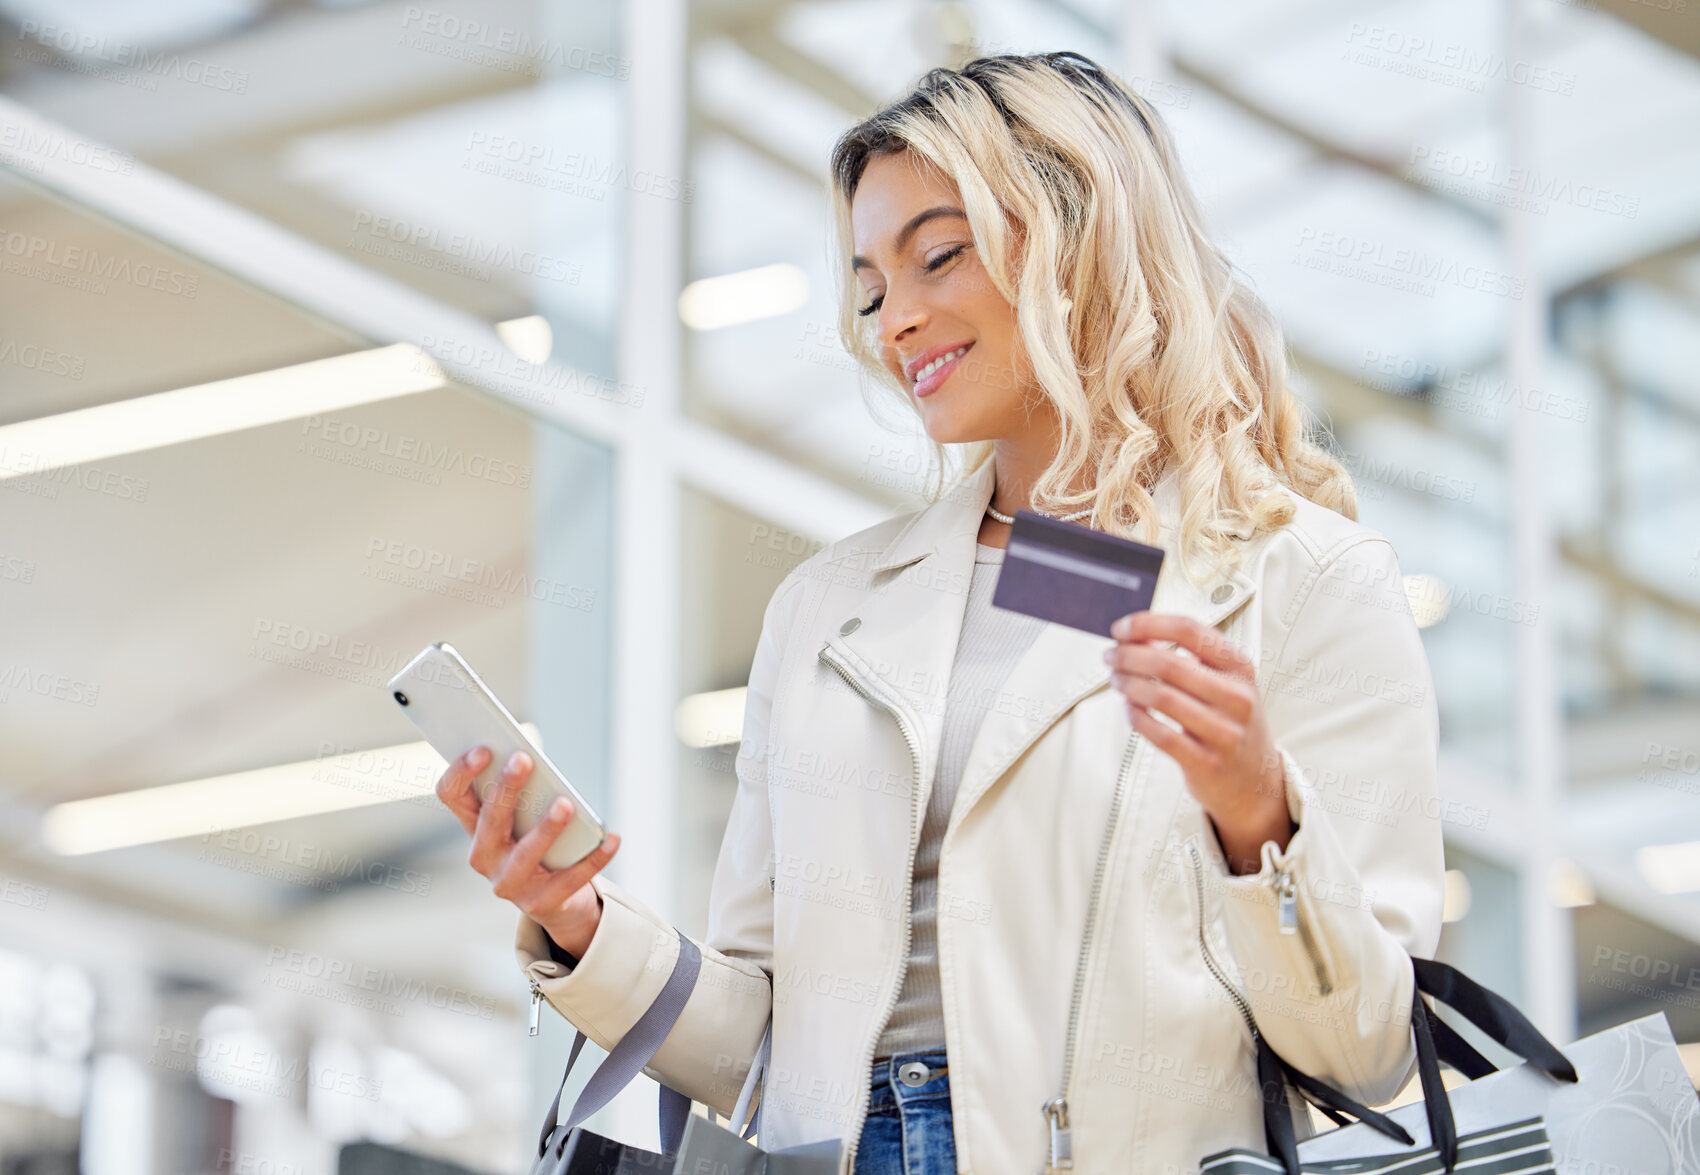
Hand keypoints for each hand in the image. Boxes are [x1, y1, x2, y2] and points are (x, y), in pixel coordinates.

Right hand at [434, 745, 620, 957]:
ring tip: (566, 804)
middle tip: (525, 760)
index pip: (451, 794)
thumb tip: (537, 761)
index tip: (484, 748)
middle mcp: (484, 857)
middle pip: (490, 819)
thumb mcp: (523, 816)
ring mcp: (509, 884)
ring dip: (546, 828)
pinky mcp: (541, 903)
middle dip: (506, 788)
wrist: (557, 900)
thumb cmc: (538, 841)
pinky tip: (612, 838)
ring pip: (525, 853)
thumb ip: (524, 790)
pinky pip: (571, 878)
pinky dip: (594, 857)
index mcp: (474, 826)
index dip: (461, 771)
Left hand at [1103, 612, 1291, 873]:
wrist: (1256, 781)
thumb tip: (1136, 634)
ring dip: (1128, 684)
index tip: (1121, 628)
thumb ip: (1188, 656)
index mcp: (1240, 667)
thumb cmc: (1231, 721)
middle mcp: (1237, 697)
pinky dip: (1136, 717)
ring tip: (1116, 680)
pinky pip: (1159, 734)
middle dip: (1128, 656)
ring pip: (1160, 697)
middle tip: (1109, 656)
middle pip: (1168, 664)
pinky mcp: (1206, 763)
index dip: (1148, 624)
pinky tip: (1130, 709)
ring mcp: (1224, 732)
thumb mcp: (1224, 682)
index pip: (1189, 631)